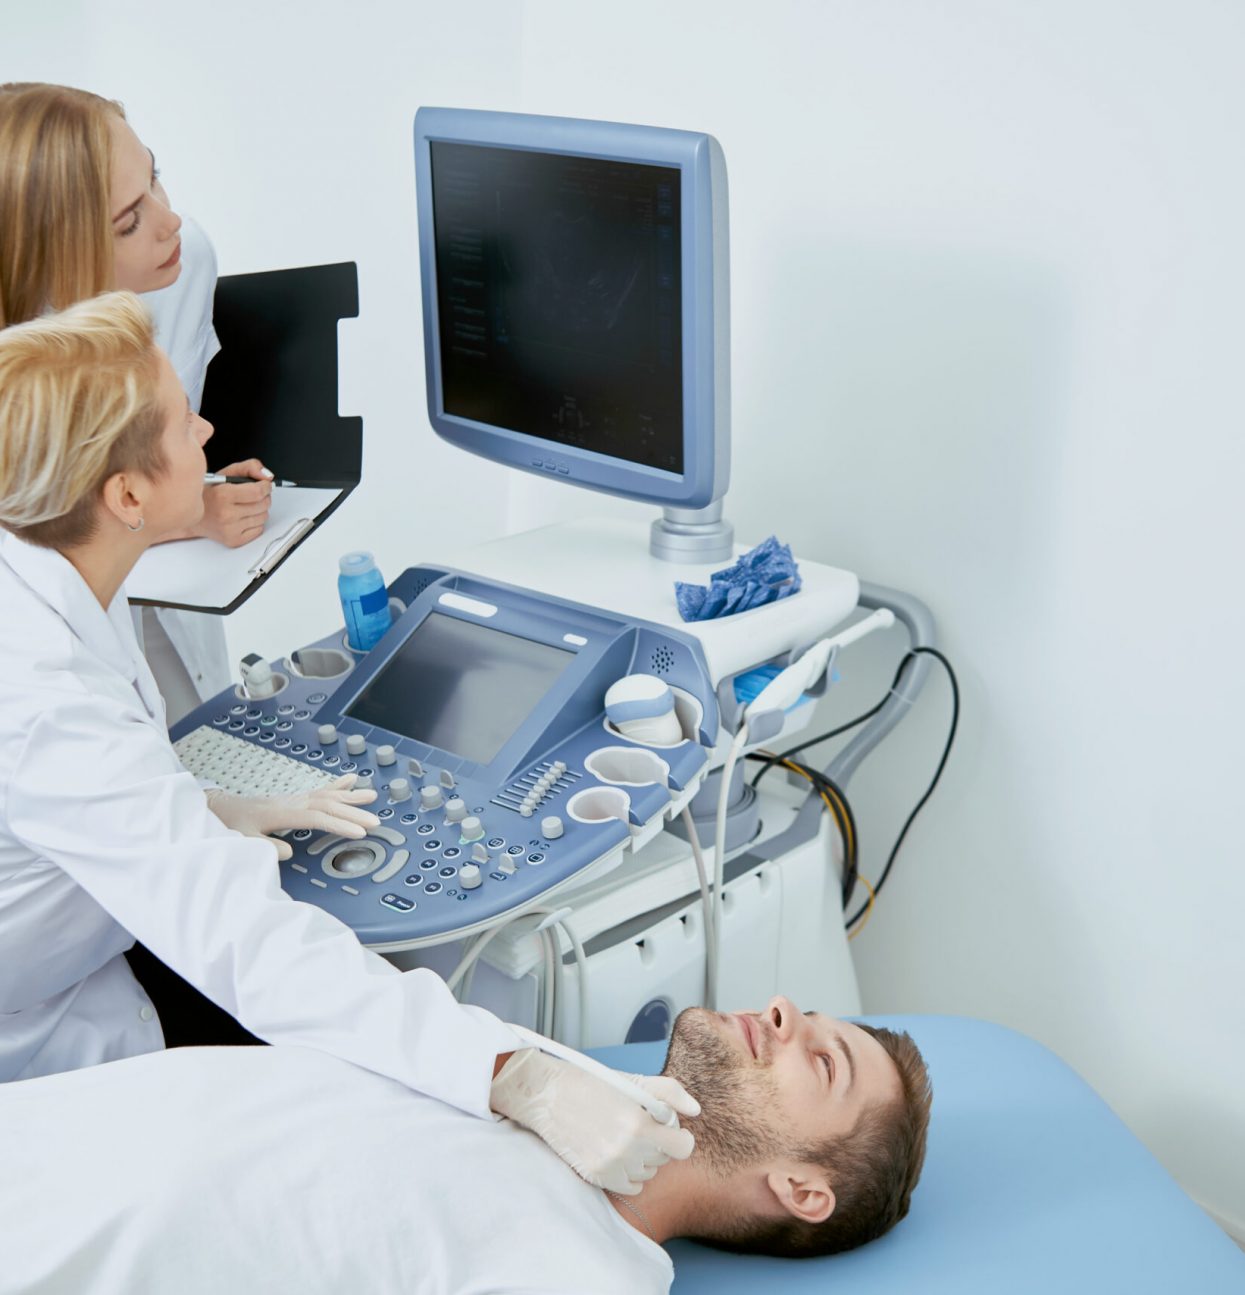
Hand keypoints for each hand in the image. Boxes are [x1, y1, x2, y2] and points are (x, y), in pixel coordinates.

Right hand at [198, 459, 272, 547]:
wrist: (191, 514)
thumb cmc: (209, 493)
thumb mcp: (226, 473)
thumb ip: (249, 467)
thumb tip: (267, 477)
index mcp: (223, 495)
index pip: (258, 492)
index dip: (266, 487)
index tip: (264, 485)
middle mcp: (226, 514)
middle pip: (263, 505)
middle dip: (264, 497)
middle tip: (254, 494)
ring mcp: (230, 529)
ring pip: (263, 517)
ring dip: (260, 510)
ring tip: (246, 505)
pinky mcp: (233, 541)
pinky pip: (259, 530)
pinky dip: (255, 523)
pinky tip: (243, 517)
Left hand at [205, 774, 378, 859]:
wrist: (222, 808)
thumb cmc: (232, 824)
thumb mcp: (242, 839)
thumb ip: (264, 845)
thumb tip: (287, 851)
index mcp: (282, 812)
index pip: (317, 817)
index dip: (339, 824)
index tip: (360, 832)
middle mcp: (292, 802)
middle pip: (328, 804)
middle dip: (353, 812)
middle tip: (375, 821)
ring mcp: (295, 798)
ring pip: (327, 794)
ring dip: (350, 796)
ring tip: (372, 796)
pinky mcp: (296, 798)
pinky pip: (321, 789)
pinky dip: (337, 784)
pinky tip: (351, 779)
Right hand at [490, 1048, 697, 1194]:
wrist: (548, 1096)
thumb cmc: (592, 1084)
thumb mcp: (633, 1081)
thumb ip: (670, 1093)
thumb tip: (696, 1111)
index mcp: (638, 1123)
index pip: (682, 1148)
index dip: (681, 1137)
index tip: (672, 1130)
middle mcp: (626, 1149)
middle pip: (664, 1158)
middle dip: (658, 1142)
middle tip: (639, 1123)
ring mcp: (610, 1166)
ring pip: (648, 1173)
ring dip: (644, 1158)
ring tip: (624, 1136)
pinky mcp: (597, 1176)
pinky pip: (631, 1186)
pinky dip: (630, 1173)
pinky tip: (619, 1153)